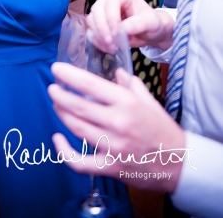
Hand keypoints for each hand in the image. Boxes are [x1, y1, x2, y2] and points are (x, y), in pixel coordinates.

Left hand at [49, 62, 184, 191]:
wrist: (181, 165)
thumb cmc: (163, 130)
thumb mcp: (150, 102)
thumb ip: (131, 85)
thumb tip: (117, 71)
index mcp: (128, 104)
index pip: (91, 85)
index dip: (70, 76)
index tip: (56, 69)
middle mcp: (118, 123)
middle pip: (78, 106)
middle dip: (59, 95)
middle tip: (52, 88)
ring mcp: (113, 146)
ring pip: (76, 128)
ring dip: (61, 114)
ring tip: (57, 105)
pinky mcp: (110, 166)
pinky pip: (80, 162)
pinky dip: (64, 152)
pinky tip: (57, 139)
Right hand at [87, 0, 173, 50]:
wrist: (149, 32)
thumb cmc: (152, 24)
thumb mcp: (152, 23)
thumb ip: (139, 24)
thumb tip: (123, 28)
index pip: (111, 2)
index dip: (112, 18)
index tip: (118, 34)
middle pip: (97, 10)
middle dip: (103, 29)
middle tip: (112, 44)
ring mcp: (101, 9)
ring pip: (91, 20)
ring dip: (99, 36)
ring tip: (112, 48)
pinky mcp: (97, 22)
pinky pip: (90, 30)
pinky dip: (96, 41)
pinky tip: (107, 48)